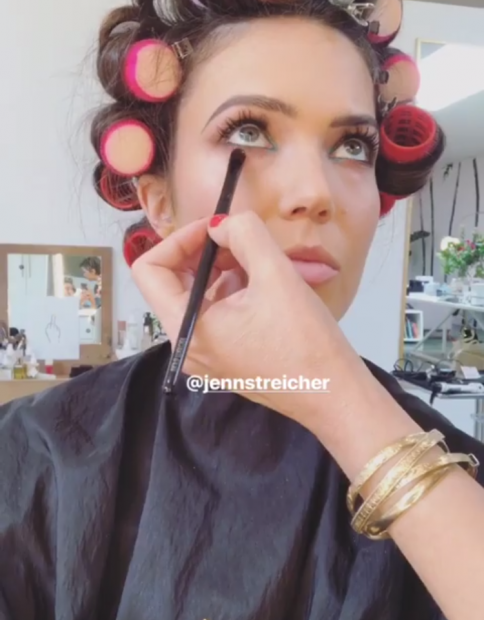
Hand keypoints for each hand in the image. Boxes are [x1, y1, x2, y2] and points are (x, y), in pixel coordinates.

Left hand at [131, 212, 354, 429]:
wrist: (335, 396)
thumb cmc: (305, 341)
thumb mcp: (276, 275)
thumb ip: (245, 235)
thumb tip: (223, 223)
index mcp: (185, 328)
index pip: (150, 270)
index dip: (180, 239)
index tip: (217, 228)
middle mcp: (187, 345)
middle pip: (175, 281)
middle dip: (207, 252)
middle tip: (242, 239)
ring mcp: (206, 355)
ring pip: (201, 295)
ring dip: (228, 269)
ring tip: (265, 261)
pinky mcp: (226, 358)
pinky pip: (218, 313)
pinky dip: (238, 290)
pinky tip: (271, 284)